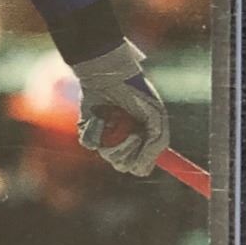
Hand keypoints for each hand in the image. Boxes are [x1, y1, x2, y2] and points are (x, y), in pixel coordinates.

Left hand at [74, 41, 169, 176]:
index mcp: (142, 142)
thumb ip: (157, 143)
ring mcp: (105, 139)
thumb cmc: (136, 92)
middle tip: (131, 130)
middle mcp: (123, 144)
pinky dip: (95, 130)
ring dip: (113, 136)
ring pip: (107, 155)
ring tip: (116, 117)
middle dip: (127, 148)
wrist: (109, 75)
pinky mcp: (88, 132)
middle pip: (123, 165)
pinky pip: (90, 143)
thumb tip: (143, 169)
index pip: (141, 168)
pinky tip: (100, 115)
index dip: (142, 163)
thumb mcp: (156, 116)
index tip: (142, 149)